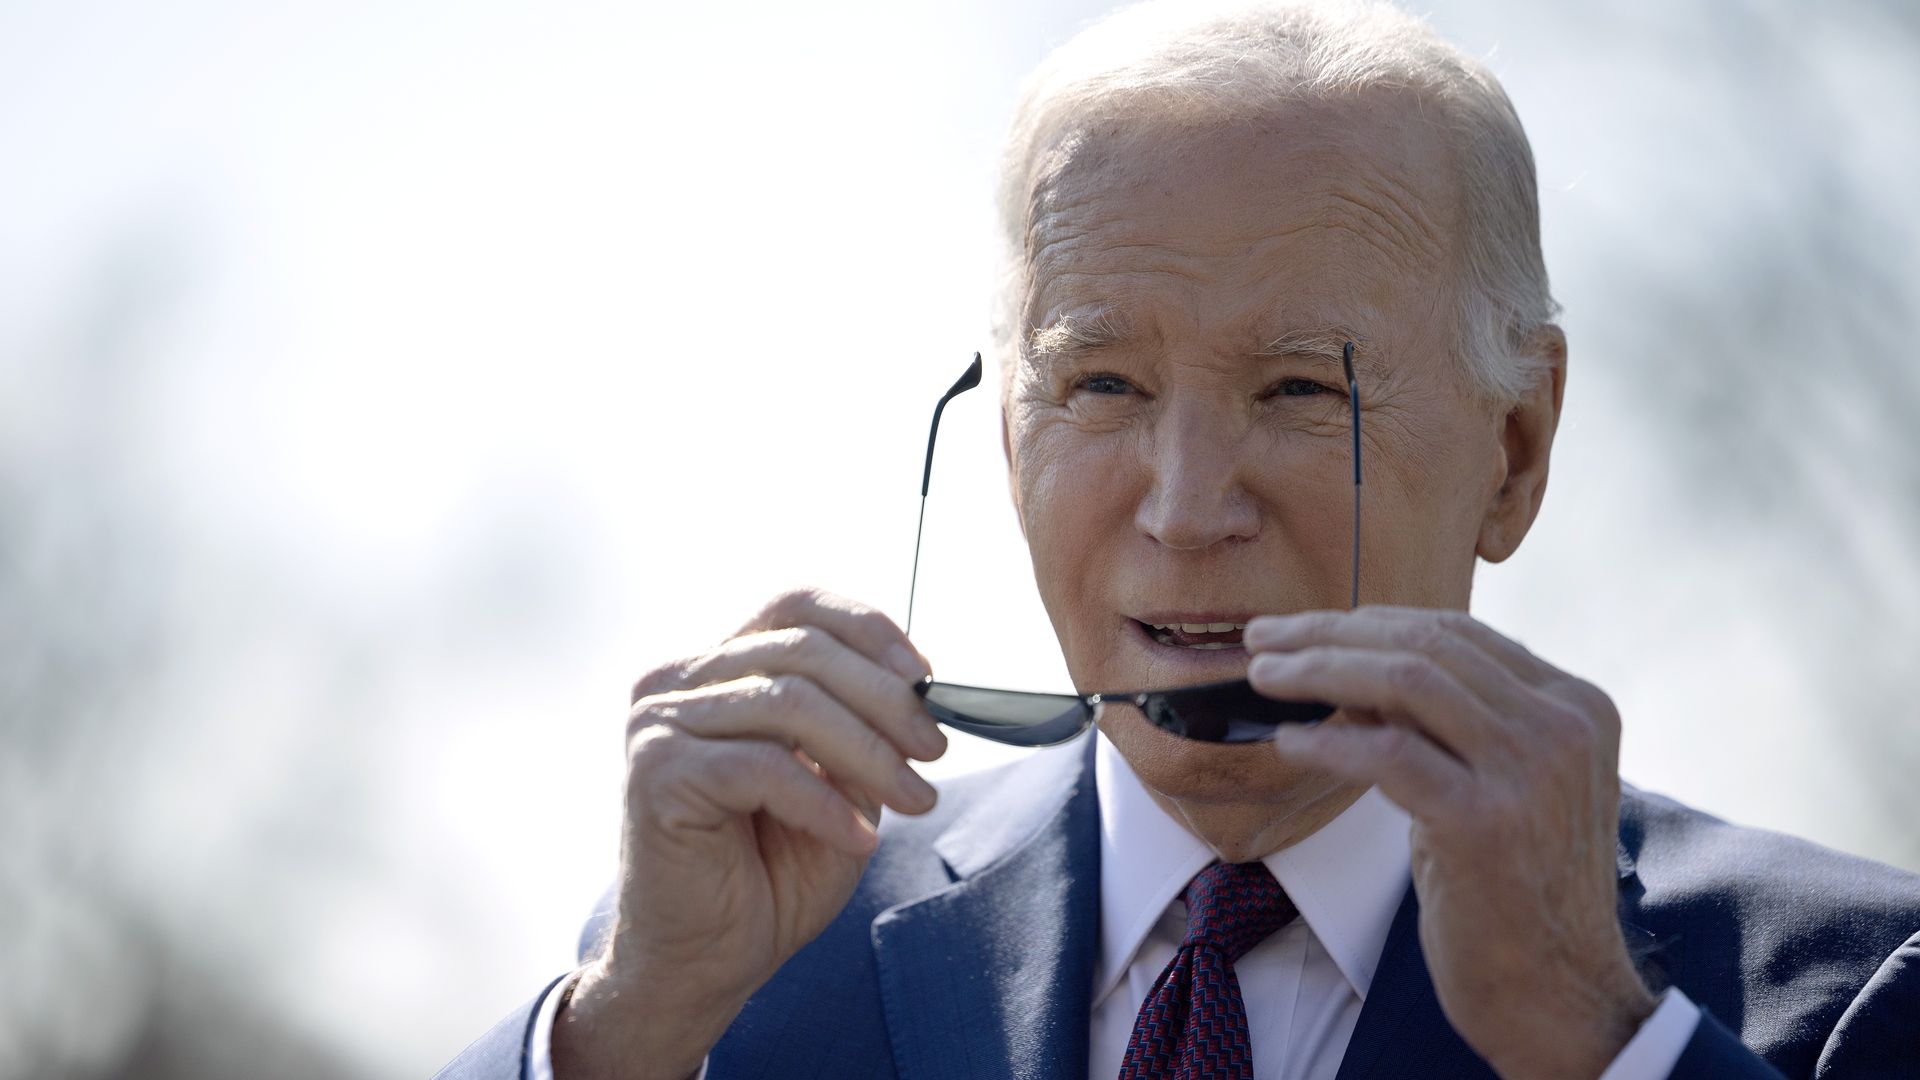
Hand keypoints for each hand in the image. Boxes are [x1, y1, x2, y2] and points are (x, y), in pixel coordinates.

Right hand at [552, 588, 945, 1079]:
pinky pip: (762, 767)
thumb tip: (916, 689)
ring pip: (788, 703)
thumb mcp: (835, 785)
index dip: (866, 628)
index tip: (924, 676)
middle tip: (934, 751)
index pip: (794, 607)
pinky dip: (823, 801)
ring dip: (868, 752)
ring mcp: (658, 723)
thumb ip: (858, 728)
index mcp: (716, 670)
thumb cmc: (765, 875)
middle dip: (884, 700)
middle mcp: (676, 683)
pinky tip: (857, 838)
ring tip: (913, 798)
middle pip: (801, 650)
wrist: (703, 963)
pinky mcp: (655, 773)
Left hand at [1245, 606, 1655, 1079]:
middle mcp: (1562, 727)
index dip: (1370, 622)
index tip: (1306, 627)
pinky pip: (1388, 753)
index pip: (1458, 632)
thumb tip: (1348, 671)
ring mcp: (1529, 772)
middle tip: (1265, 635)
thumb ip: (1443, 724)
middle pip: (1428, 643)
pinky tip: (1290, 743)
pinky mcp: (1484, 822)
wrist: (1558, 994)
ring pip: (1406, 681)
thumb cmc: (1513, 890)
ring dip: (1320, 670)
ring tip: (1266, 676)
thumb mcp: (1495, 784)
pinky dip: (1328, 741)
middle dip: (1332, 632)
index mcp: (1575, 705)